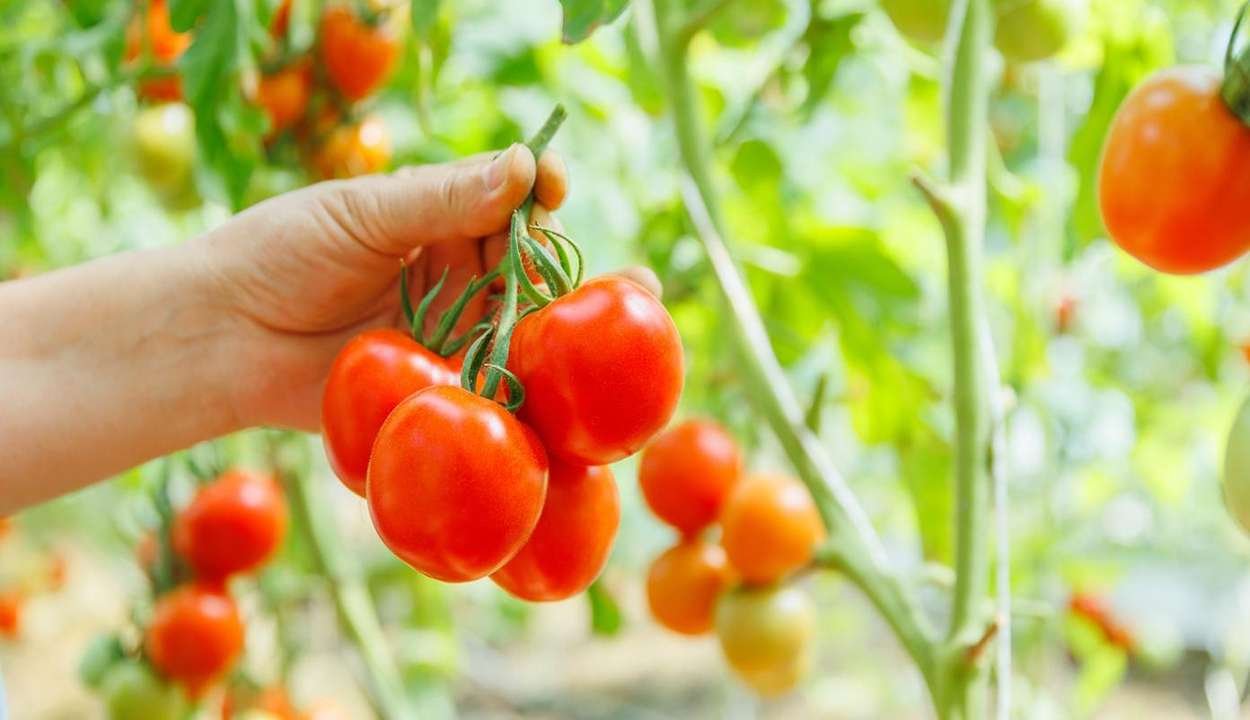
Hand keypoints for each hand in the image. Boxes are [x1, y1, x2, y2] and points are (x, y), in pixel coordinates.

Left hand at [197, 144, 566, 429]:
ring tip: (544, 319)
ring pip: (521, 319)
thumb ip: (445, 198)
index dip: (539, 188)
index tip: (553, 184)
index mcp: (438, 214)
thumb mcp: (364, 213)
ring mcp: (453, 328)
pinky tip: (531, 367)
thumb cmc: (280, 255)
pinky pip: (493, 377)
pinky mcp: (443, 383)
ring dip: (539, 319)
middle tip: (539, 264)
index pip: (511, 196)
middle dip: (544, 257)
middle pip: (528, 259)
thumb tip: (526, 167)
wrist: (222, 337)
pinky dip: (515, 373)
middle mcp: (456, 269)